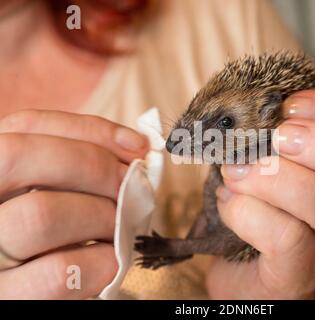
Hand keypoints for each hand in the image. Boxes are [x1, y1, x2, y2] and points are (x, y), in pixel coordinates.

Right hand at [0, 110, 147, 298]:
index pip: (26, 125)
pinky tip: (111, 259)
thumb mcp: (58, 187)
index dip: (90, 130)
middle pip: (21, 158)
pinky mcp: (6, 296)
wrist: (40, 287)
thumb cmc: (56, 232)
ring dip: (102, 216)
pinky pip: (58, 272)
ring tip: (120, 226)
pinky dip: (102, 260)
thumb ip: (82, 162)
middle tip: (132, 186)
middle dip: (94, 167)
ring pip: (41, 214)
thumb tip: (137, 147)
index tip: (138, 147)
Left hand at [207, 90, 314, 298]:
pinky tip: (229, 200)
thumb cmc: (258, 198)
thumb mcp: (275, 155)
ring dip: (278, 178)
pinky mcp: (299, 277)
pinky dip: (250, 211)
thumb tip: (263, 104)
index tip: (292, 106)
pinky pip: (288, 240)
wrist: (232, 261)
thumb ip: (281, 130)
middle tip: (278, 138)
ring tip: (237, 170)